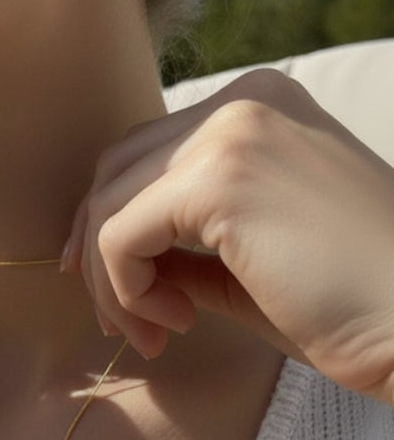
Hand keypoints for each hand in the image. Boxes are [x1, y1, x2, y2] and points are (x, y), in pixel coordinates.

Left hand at [65, 69, 393, 402]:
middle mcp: (241, 105)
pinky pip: (119, 235)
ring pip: (107, 206)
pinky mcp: (221, 177)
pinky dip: (126, 290)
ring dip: (112, 284)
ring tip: (154, 334)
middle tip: (119, 326)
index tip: (115, 296)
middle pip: (113, 174)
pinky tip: (175, 323)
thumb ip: (179, 251)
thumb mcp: (241, 267)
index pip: (142, 160)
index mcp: (255, 113)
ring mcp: (231, 132)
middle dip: (98, 256)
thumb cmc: (342, 305)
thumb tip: (113, 263)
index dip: (108, 229)